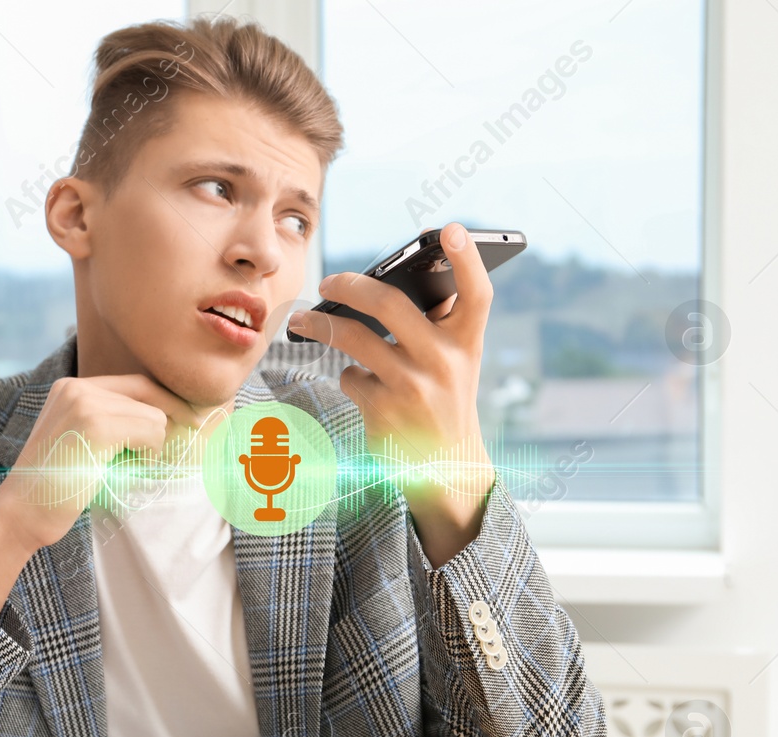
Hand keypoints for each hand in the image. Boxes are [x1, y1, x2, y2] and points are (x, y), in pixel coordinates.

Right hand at [0, 374, 204, 618]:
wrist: (21, 513)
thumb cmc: (55, 488)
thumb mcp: (82, 444)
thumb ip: (112, 424)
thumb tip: (167, 420)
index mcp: (70, 388)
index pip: (133, 382)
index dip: (165, 399)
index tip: (188, 416)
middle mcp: (76, 388)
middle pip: (146, 390)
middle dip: (175, 411)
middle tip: (195, 427)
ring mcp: (83, 403)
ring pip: (152, 414)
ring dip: (153, 445)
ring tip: (132, 466)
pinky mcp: (94, 425)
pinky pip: (150, 431)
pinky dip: (149, 453)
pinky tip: (132, 467)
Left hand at [286, 221, 495, 566]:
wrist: (446, 467)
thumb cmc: (445, 396)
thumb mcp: (456, 359)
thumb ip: (439, 320)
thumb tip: (392, 274)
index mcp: (468, 341)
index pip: (475, 292)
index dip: (466, 258)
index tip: (447, 228)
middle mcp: (445, 361)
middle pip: (389, 304)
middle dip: (350, 285)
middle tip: (327, 281)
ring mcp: (413, 386)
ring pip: (353, 338)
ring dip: (321, 325)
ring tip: (302, 320)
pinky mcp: (384, 410)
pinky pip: (351, 376)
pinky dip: (350, 376)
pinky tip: (360, 383)